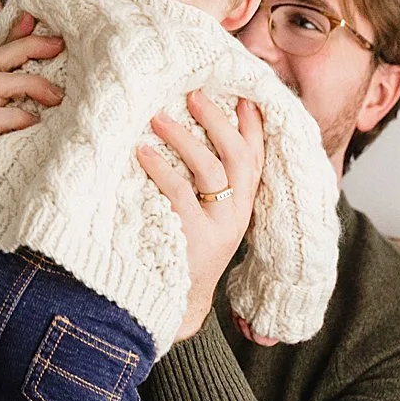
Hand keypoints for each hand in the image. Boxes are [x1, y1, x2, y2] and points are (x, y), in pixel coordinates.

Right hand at [0, 13, 65, 157]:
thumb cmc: (27, 166)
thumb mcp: (45, 130)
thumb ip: (53, 103)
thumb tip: (83, 79)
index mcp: (2, 99)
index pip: (5, 55)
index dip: (18, 32)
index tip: (36, 14)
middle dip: (27, 46)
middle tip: (59, 45)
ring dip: (29, 83)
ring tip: (57, 98)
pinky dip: (16, 117)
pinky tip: (35, 125)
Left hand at [134, 93, 264, 340]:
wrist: (176, 306)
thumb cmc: (182, 253)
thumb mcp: (203, 217)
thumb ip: (203, 184)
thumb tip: (184, 134)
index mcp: (242, 205)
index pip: (256, 158)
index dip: (253, 125)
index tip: (241, 94)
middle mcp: (237, 214)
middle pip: (238, 157)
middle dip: (219, 121)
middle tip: (194, 94)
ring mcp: (219, 227)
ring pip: (211, 170)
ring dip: (185, 138)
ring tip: (158, 116)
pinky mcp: (195, 239)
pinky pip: (179, 194)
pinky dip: (161, 168)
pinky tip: (143, 152)